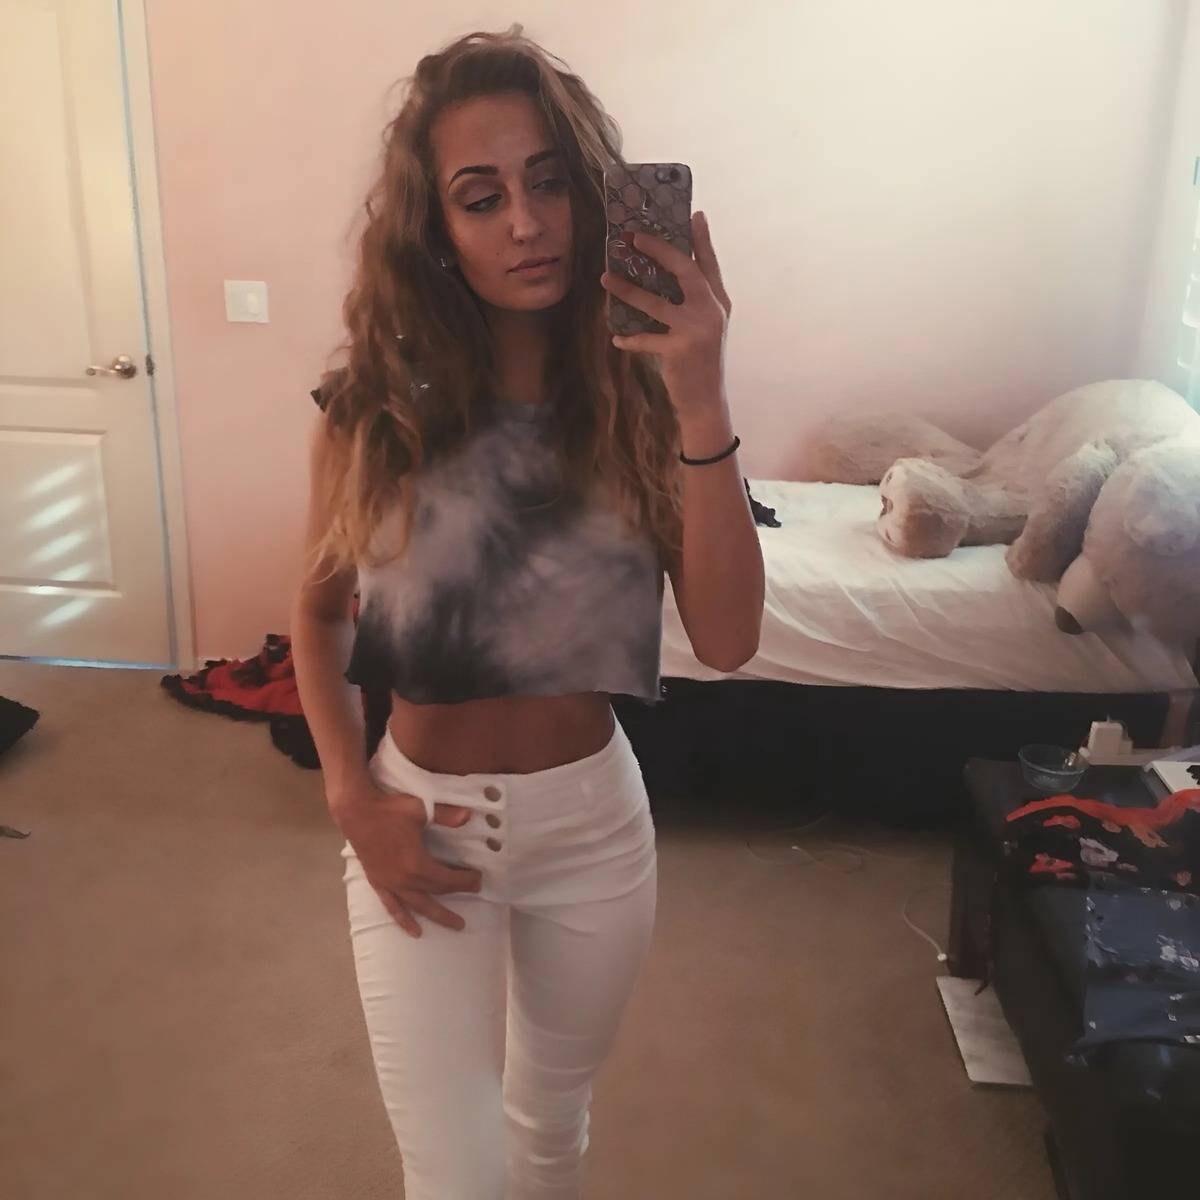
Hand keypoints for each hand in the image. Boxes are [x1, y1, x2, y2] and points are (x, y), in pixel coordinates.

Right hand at [330, 779, 483, 937]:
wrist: (356, 812)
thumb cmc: (389, 809)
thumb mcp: (421, 809)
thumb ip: (445, 815)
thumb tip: (468, 816)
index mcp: (416, 864)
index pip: (447, 879)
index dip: (465, 881)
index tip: (478, 879)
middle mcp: (404, 880)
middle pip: (436, 892)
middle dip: (457, 893)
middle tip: (475, 892)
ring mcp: (390, 884)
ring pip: (418, 906)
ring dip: (437, 915)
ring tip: (454, 925)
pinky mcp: (378, 883)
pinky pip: (392, 906)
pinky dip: (404, 919)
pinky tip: (414, 930)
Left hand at [600, 210, 732, 407]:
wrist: (706, 402)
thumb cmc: (700, 363)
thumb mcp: (705, 329)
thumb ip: (694, 303)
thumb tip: (667, 278)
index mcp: (719, 303)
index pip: (709, 264)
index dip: (702, 239)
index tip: (694, 214)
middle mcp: (711, 312)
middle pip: (686, 270)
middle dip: (660, 250)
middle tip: (634, 238)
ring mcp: (696, 330)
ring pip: (656, 302)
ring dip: (628, 289)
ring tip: (605, 278)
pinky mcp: (678, 351)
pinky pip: (645, 338)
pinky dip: (629, 338)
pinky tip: (616, 337)